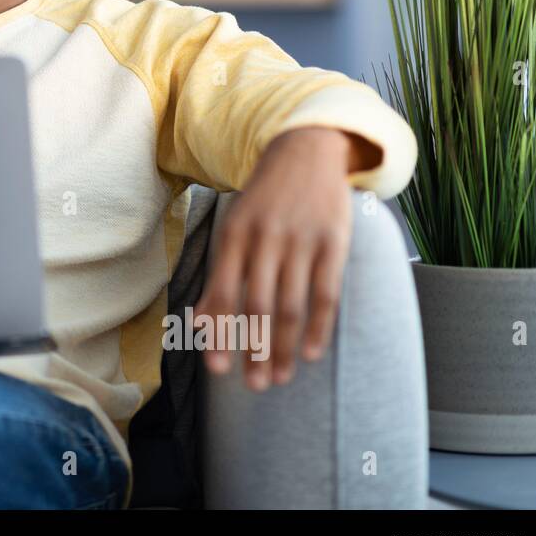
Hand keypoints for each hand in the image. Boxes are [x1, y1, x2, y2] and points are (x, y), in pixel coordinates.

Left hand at [193, 127, 374, 390]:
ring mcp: (302, 240)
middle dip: (253, 350)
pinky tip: (310, 353)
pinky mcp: (334, 241)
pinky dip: (318, 327)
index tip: (217, 370)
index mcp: (235, 235)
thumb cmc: (264, 200)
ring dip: (283, 347)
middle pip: (258, 305)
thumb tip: (201, 325)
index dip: (221, 334)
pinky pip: (326, 293)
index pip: (225, 293)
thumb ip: (221, 275)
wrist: (305, 149)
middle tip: (253, 386)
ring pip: (291, 305)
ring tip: (278, 378)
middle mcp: (266, 238)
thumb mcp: (235, 228)